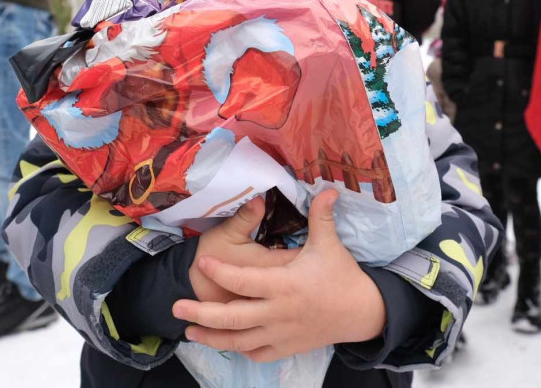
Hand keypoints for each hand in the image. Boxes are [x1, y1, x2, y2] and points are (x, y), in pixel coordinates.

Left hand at [173, 190, 386, 362]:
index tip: (203, 263)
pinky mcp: (287, 347)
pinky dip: (240, 350)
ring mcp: (280, 334)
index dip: (220, 273)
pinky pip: (257, 354)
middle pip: (231, 318)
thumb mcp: (329, 244)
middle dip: (200, 315)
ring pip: (239, 341)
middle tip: (177, 307)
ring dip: (212, 338)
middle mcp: (277, 312)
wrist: (362, 313)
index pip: (242, 281)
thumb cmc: (342, 276)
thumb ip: (320, 216)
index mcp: (284, 285)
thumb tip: (326, 187)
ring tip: (190, 332)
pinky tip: (226, 345)